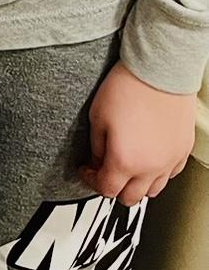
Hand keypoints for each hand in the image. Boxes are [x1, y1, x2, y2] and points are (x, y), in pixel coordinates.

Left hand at [79, 60, 194, 204]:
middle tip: (104, 170)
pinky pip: (169, 175)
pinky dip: (156, 173)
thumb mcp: (97, 116)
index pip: (106, 189)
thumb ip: (97, 147)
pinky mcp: (182, 152)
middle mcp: (150, 168)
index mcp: (125, 161)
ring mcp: (169, 162)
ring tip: (126, 165)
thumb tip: (98, 161)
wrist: (159, 71)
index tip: (87, 169)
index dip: (91, 180)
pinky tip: (147, 156)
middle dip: (114, 187)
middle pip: (130, 198)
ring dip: (136, 184)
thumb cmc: (127, 88)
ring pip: (152, 190)